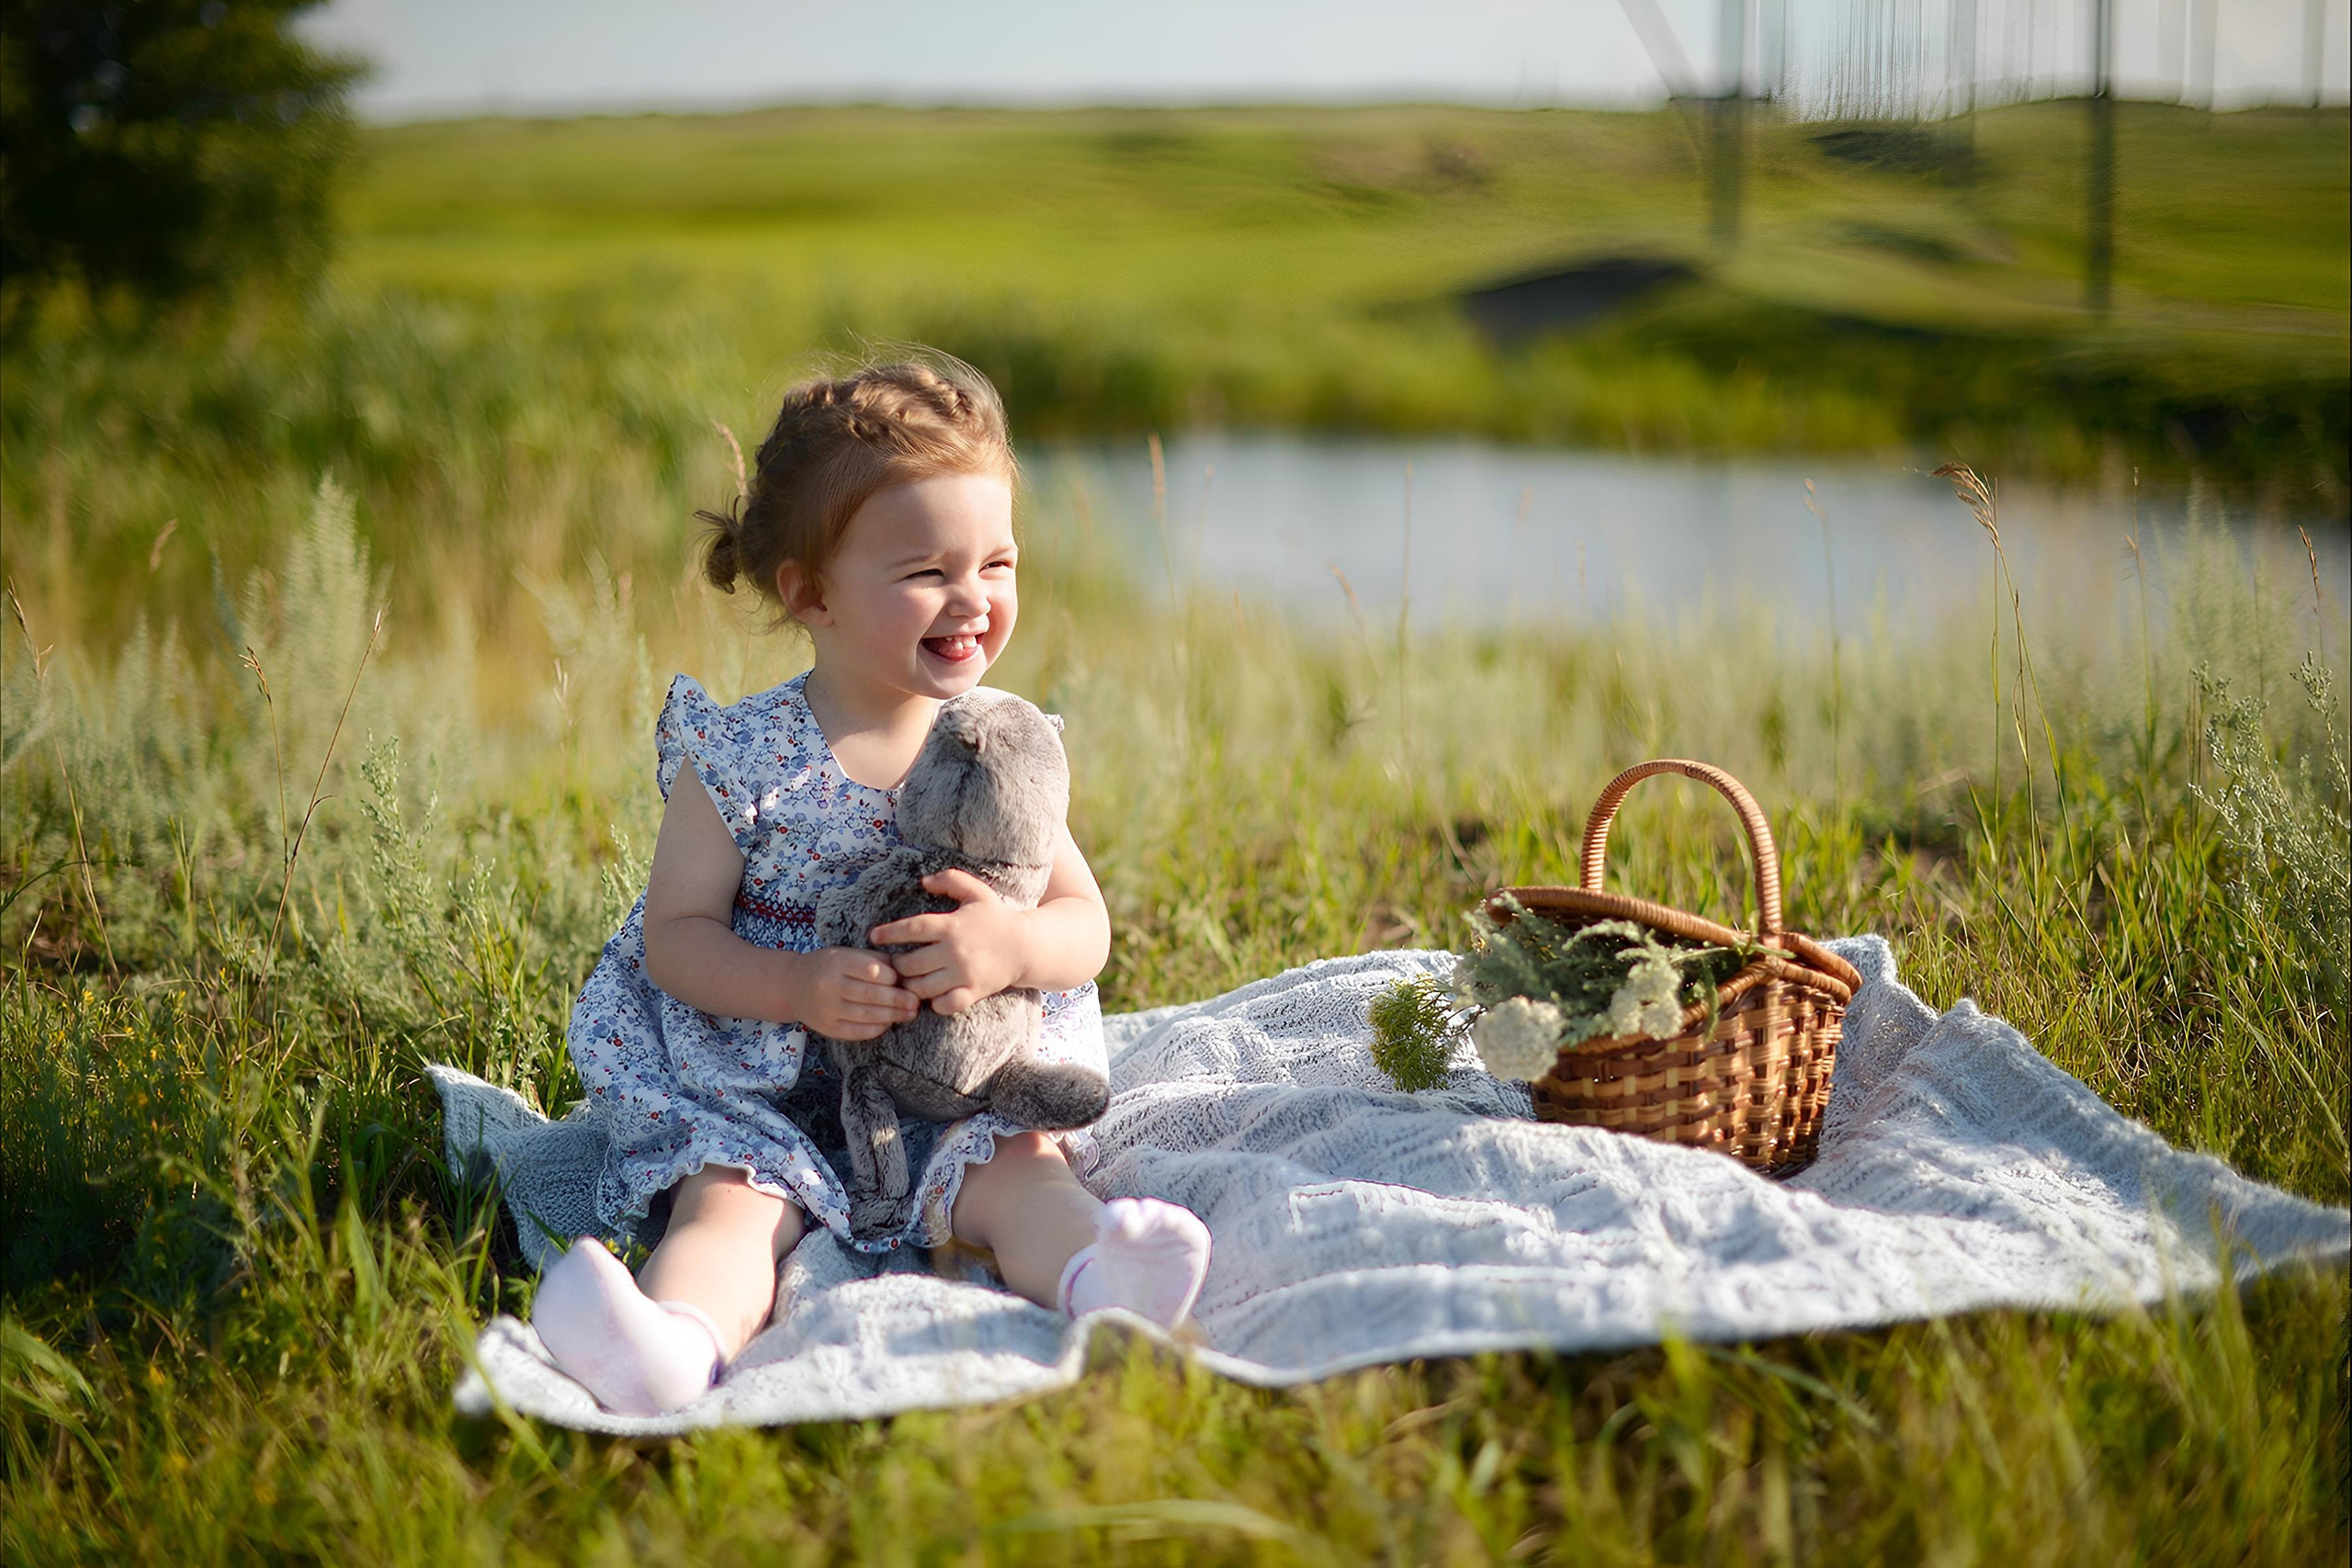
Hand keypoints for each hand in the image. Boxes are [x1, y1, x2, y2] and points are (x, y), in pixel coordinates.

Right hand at [789, 946, 918, 1039]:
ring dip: (892, 1016)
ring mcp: (826, 1009)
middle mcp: (829, 985)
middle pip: (871, 995)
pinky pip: (857, 1031)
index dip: (892, 978)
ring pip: (867, 1015)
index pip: (872, 971)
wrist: (792, 985)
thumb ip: (876, 960)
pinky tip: (888, 1023)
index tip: (905, 980)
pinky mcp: (827, 1028)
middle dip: (898, 1000)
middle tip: (916, 1002)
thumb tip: (908, 972)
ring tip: (909, 1014)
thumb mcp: (848, 954)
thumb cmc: (830, 966)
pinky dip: (876, 1028)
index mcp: (836, 962)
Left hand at [870, 869, 1025, 1016]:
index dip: (889, 933)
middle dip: (896, 965)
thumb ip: (951, 880)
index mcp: (951, 925)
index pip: (911, 929)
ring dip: (910, 985)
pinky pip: (944, 1005)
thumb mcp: (977, 892)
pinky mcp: (973, 992)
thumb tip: (923, 881)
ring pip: (922, 987)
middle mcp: (954, 951)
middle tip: (892, 964)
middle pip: (910, 964)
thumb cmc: (996, 918)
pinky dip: (934, 1003)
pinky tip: (932, 996)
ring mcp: (964, 974)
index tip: (874, 937)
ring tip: (908, 980)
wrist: (1026, 946)